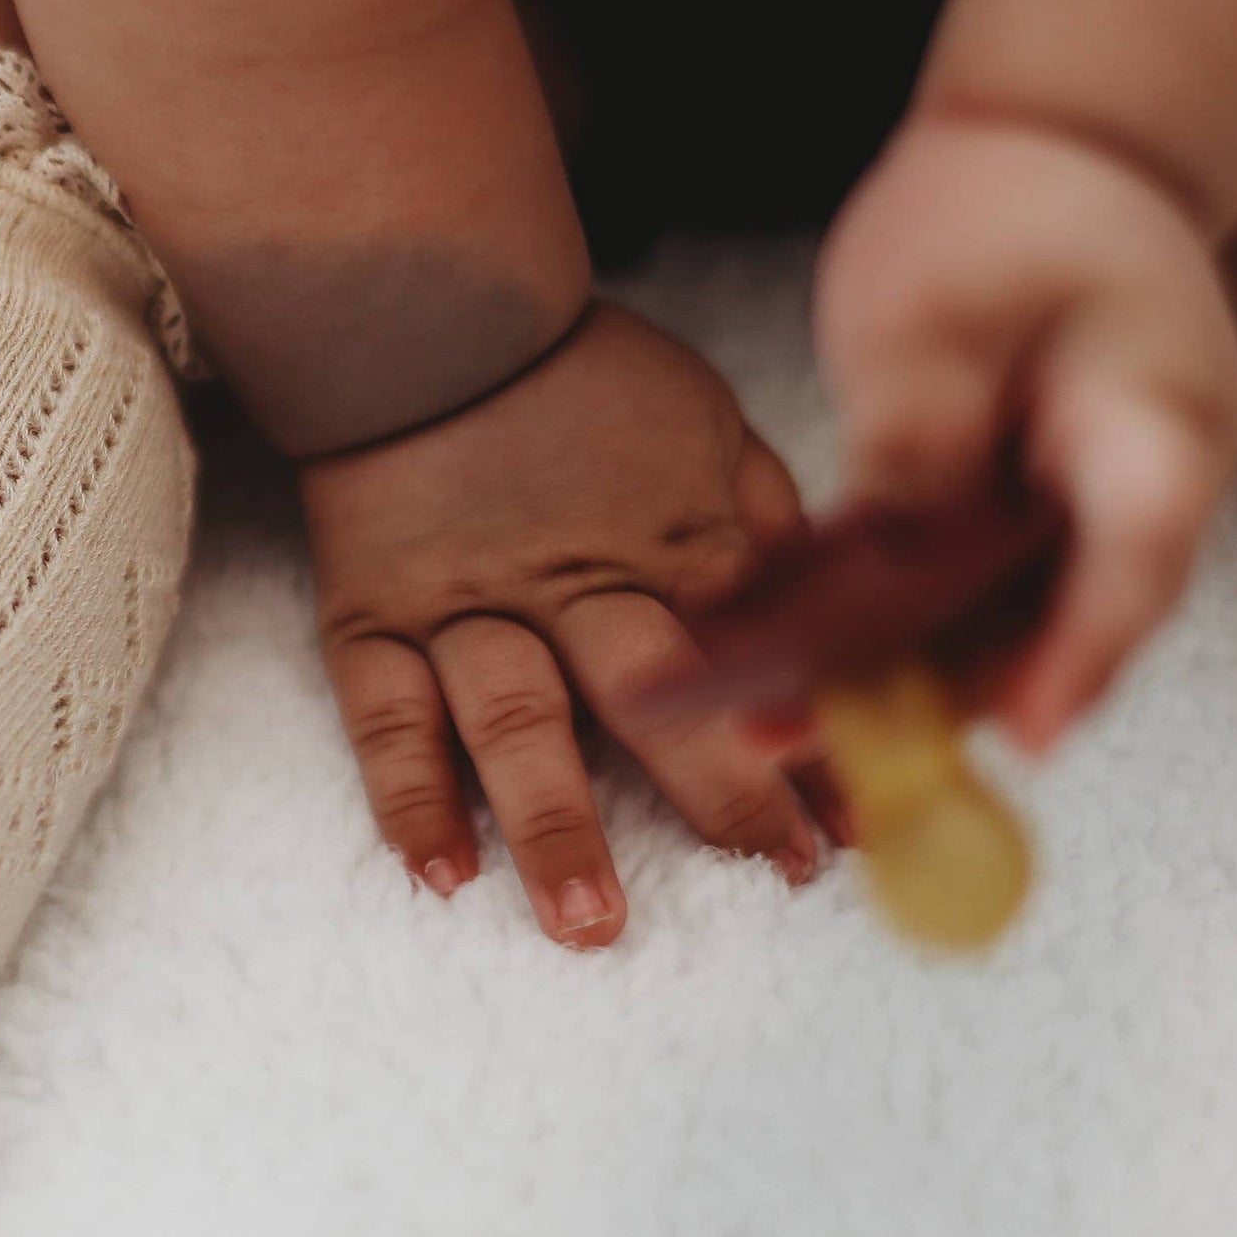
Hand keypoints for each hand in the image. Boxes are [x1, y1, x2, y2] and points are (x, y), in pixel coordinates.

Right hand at [299, 304, 834, 945]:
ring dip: (553, 823)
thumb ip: (767, 529)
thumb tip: (850, 617)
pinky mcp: (375, 616)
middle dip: (717, 790)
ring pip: (514, 719)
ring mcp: (466, 604)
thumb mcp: (707, 430)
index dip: (812, 736)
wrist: (423, 315)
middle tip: (770, 869)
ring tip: (590, 921)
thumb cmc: (583, 380)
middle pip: (649, 695)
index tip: (861, 820)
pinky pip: (385, 716)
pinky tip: (442, 873)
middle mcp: (570, 581)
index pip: (757, 653)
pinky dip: (409, 796)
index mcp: (665, 538)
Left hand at [814, 112, 1236, 752]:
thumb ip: (917, 421)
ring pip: (1006, 618)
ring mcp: (1087, 503)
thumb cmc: (1011, 201)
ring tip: (768, 726)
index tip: (1022, 734)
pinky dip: (885, 620)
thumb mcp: (936, 300)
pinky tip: (774, 652)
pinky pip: (963, 581)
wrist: (1064, 139)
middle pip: (1060, 624)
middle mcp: (1139, 490)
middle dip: (945, 699)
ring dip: (898, 677)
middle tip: (819, 750)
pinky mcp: (1026, 503)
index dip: (1079, 656)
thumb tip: (888, 542)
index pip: (1133, 561)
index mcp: (1149, 427)